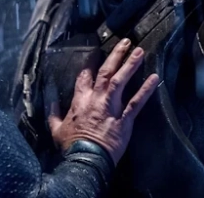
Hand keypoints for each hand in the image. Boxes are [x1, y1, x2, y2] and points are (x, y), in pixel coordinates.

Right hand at [47, 38, 159, 164]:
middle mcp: (96, 99)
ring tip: (139, 51)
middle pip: (106, 72)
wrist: (86, 160)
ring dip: (130, 65)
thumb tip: (49, 99)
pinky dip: (146, 90)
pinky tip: (154, 78)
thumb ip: (52, 112)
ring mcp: (111, 108)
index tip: (96, 52)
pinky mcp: (125, 120)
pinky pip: (136, 102)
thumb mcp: (55, 128)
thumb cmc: (71, 146)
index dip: (91, 63)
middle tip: (126, 42)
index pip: (85, 76)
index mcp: (80, 101)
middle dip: (116, 55)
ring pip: (121, 81)